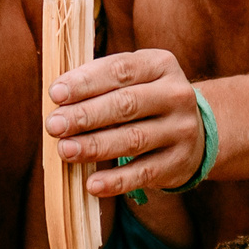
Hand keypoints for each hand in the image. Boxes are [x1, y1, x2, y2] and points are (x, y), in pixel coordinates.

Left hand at [45, 49, 205, 197]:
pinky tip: (92, 184)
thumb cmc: (145, 100)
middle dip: (85, 115)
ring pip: (133, 139)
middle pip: (126, 104)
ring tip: (65, 150)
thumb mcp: (133, 80)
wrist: (194, 130)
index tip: (55, 94)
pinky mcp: (179, 162)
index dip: (86, 82)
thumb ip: (100, 83)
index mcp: (160, 65)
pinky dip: (117, 180)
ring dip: (95, 146)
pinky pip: (144, 173)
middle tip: (54, 125)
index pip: (120, 70)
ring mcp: (181, 129)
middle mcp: (175, 95)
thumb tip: (57, 100)